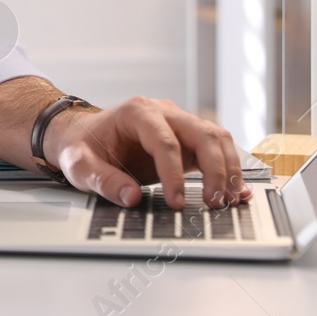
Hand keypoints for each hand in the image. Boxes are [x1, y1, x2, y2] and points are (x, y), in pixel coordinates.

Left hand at [43, 96, 249, 209]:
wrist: (83, 135)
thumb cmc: (82, 146)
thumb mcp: (79, 164)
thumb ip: (103, 180)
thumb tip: (131, 197)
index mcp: (137, 112)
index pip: (165, 142)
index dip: (174, 174)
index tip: (176, 202)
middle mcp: (163, 112)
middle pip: (202, 134)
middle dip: (214, 169)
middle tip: (214, 202)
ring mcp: (179, 124)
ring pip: (216, 138)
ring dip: (227, 169)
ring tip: (226, 200)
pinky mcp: (187, 140)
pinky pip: (216, 150)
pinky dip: (230, 169)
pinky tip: (237, 192)